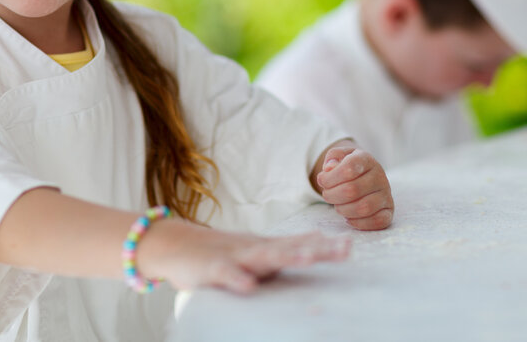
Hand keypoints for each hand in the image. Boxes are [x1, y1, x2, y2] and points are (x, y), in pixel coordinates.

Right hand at [137, 221, 349, 293]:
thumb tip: (321, 239)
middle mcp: (255, 249)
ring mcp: (234, 257)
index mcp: (267, 247)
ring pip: (264, 256)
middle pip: (291, 248)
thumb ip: (288, 246)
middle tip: (344, 250)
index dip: (326, 246)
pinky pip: (226, 275)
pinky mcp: (211, 268)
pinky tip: (249, 286)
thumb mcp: (258, 247)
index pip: (301, 244)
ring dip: (287, 256)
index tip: (350, 246)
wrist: (175, 244)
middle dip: (318, 250)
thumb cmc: (223, 251)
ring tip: (310, 258)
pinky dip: (237, 279)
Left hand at [314, 144, 394, 229]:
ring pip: (364, 208)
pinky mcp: (388, 210)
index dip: (330, 178)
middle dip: (332, 196)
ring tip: (338, 206)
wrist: (366, 176)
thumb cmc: (348, 167)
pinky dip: (359, 223)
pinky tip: (349, 218)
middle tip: (327, 195)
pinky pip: (378, 221)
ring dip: (343, 210)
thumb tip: (329, 168)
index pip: (349, 168)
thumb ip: (333, 156)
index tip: (322, 181)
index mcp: (367, 160)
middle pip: (352, 190)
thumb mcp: (339, 156)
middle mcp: (380, 176)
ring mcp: (386, 194)